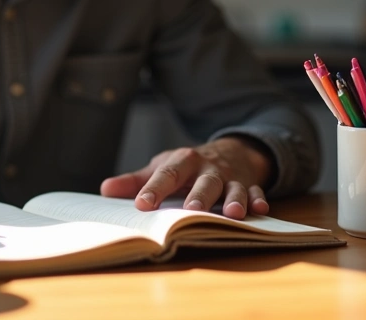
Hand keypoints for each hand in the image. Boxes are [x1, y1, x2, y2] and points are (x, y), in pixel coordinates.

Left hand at [99, 137, 270, 219]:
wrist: (229, 151)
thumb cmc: (188, 166)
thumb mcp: (163, 167)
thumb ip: (136, 181)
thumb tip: (104, 191)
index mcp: (183, 162)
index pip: (167, 175)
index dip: (154, 189)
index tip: (142, 205)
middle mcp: (208, 169)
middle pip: (204, 182)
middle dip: (199, 196)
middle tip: (192, 211)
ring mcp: (231, 177)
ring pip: (233, 189)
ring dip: (234, 200)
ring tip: (232, 214)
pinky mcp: (249, 185)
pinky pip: (256, 192)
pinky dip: (259, 200)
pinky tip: (261, 210)